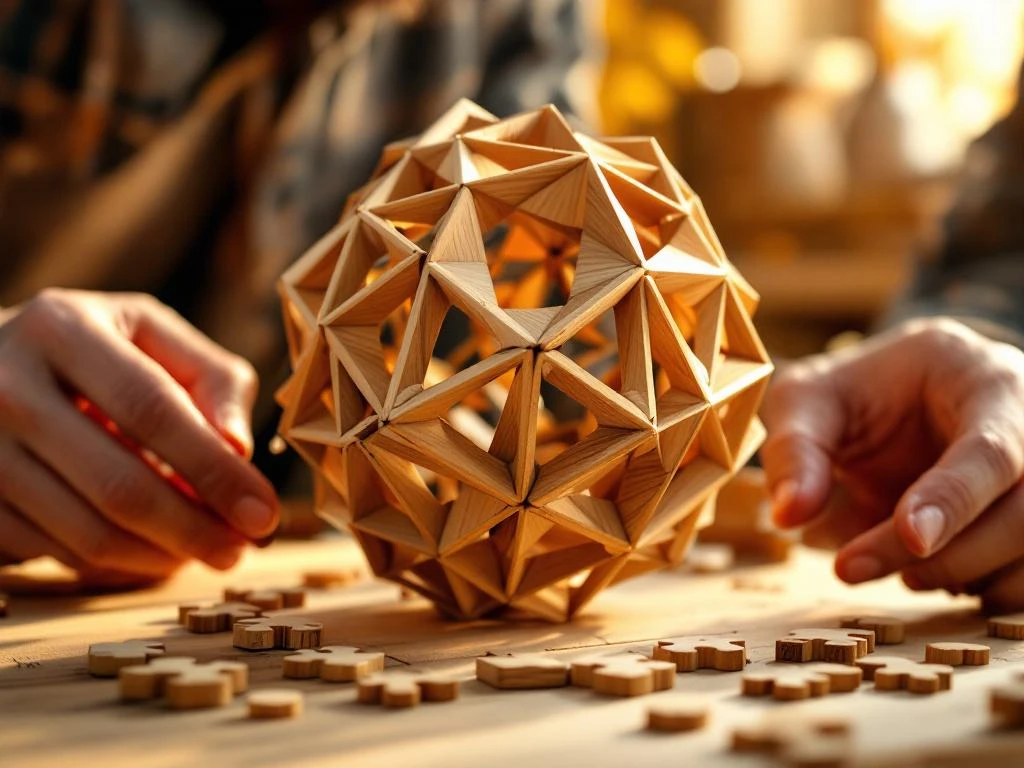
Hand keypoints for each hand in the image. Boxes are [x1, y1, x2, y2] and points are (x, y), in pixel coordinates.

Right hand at [0, 289, 278, 584]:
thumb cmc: (97, 348)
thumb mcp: (154, 335)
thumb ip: (214, 380)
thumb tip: (239, 449)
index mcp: (62, 329)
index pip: (152, 410)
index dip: (213, 470)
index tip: (262, 513)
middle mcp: (6, 387)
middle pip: (119, 485)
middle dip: (194, 530)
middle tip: (239, 551)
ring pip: (87, 533)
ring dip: (161, 556)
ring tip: (206, 551)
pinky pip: (58, 554)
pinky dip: (118, 564)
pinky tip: (154, 550)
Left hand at [761, 318, 1023, 610]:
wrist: (899, 398)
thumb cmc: (856, 393)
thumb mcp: (808, 401)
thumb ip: (797, 450)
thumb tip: (789, 514)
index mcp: (983, 380)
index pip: (991, 449)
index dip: (954, 500)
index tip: (910, 537)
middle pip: (1022, 511)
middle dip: (943, 554)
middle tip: (853, 567)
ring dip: (965, 576)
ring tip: (901, 572)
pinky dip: (986, 590)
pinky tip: (936, 576)